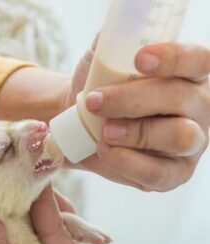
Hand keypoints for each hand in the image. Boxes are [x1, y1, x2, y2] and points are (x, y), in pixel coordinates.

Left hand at [66, 40, 209, 191]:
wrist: (84, 124)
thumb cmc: (98, 90)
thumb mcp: (102, 64)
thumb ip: (112, 46)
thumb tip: (113, 31)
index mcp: (188, 76)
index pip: (197, 60)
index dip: (173, 58)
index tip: (139, 59)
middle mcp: (197, 109)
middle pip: (181, 98)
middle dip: (133, 100)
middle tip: (96, 102)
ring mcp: (191, 144)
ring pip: (179, 136)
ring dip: (136, 133)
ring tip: (104, 132)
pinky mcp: (174, 173)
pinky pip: (159, 173)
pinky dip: (128, 163)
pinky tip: (106, 151)